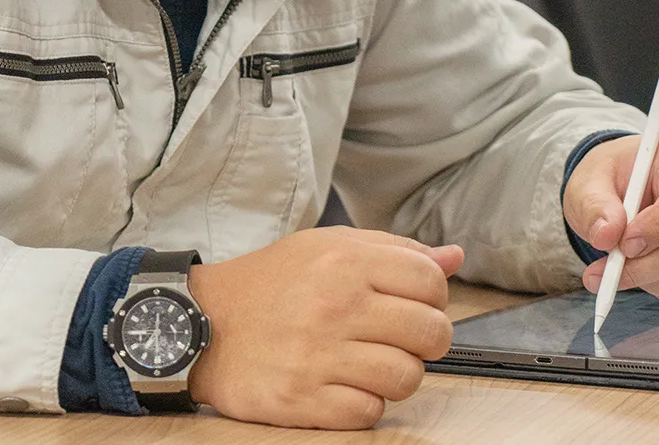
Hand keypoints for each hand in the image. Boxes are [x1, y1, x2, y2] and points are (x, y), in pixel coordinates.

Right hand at [188, 226, 463, 428]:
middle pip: (430, 332)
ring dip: (400, 374)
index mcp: (347, 260)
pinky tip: (347, 384)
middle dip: (428, 339)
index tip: (416, 302)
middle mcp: (336, 305)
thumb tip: (454, 257)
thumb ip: (395, 249)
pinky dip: (366, 403)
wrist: (204, 320)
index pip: (431, 281)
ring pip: (407, 377)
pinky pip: (369, 412)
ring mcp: (318, 355)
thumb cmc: (275, 280)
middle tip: (404, 337)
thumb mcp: (330, 246)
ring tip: (375, 361)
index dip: (435, 295)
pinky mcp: (301, 399)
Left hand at [562, 136, 658, 307]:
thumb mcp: (592, 180)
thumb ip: (595, 204)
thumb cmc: (614, 177)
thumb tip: (606, 235)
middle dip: (643, 266)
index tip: (623, 246)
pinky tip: (642, 274)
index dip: (658, 229)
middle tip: (604, 272)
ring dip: (650, 282)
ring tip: (618, 270)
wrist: (630, 185)